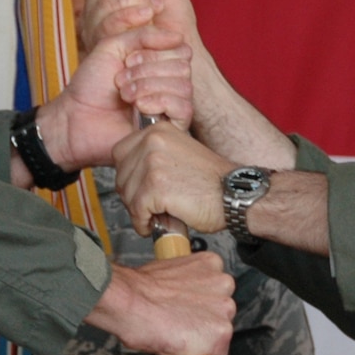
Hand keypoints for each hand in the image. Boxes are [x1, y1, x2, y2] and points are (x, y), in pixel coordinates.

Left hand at [35, 26, 193, 171]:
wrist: (76, 117)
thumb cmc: (92, 83)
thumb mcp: (113, 46)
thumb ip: (144, 35)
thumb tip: (178, 36)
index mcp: (160, 64)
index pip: (182, 50)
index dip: (155, 52)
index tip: (127, 60)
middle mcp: (169, 84)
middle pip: (183, 67)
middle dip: (148, 70)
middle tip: (121, 80)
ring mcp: (171, 107)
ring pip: (184, 87)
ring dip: (148, 86)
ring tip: (125, 95)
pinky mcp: (170, 129)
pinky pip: (184, 109)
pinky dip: (161, 102)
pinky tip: (140, 107)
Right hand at [85, 253, 235, 354]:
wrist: (129, 302)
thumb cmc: (139, 291)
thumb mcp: (168, 277)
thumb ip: (184, 288)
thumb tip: (182, 304)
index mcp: (210, 264)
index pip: (215, 293)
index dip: (196, 309)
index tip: (185, 315)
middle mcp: (223, 284)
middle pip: (220, 314)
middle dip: (200, 324)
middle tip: (176, 328)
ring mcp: (224, 309)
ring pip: (218, 336)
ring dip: (200, 342)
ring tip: (175, 340)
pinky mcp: (221, 334)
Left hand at [111, 121, 231, 236]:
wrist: (234, 195)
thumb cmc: (211, 181)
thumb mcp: (179, 152)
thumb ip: (154, 155)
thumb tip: (128, 174)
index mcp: (157, 130)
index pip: (120, 153)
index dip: (129, 175)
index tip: (140, 188)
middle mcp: (153, 141)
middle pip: (121, 176)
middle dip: (132, 196)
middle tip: (150, 206)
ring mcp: (153, 163)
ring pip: (127, 195)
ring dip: (139, 211)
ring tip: (158, 214)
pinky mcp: (155, 186)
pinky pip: (137, 211)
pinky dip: (144, 224)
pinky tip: (158, 223)